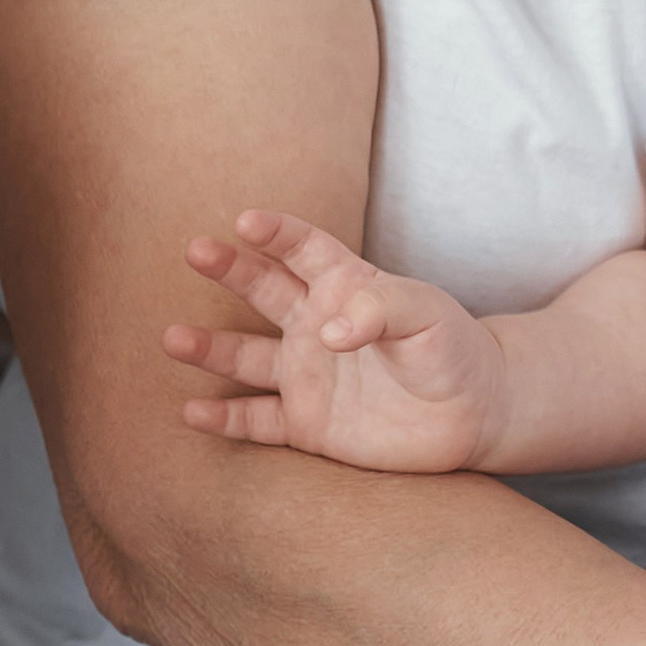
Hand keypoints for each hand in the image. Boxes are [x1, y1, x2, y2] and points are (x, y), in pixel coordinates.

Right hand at [164, 209, 504, 474]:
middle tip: (195, 250)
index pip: (306, 248)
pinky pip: (256, 420)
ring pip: (245, 358)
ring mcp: (307, 375)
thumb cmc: (453, 350)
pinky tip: (190, 413)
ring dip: (209, 348)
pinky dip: (224, 420)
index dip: (278, 232)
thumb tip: (326, 333)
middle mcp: (315, 326)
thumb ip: (380, 311)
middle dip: (229, 268)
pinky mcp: (306, 424)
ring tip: (172, 338)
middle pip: (262, 290)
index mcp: (346, 286)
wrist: (473, 414)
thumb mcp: (428, 316)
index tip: (247, 221)